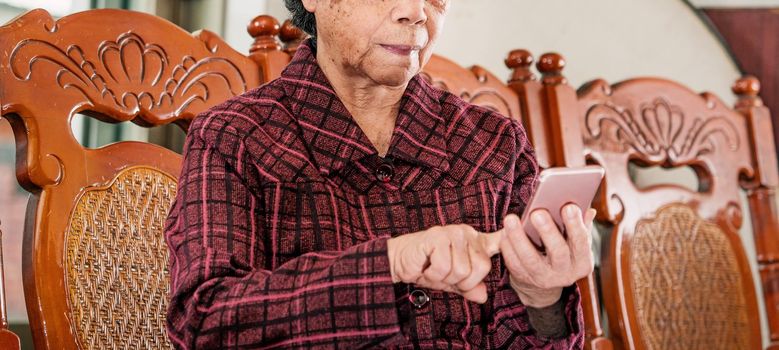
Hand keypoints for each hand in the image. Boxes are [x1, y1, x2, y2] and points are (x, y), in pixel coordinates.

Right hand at [387, 225, 502, 303]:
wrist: (400, 261)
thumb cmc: (428, 268)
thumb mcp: (453, 282)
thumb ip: (469, 288)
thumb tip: (483, 296)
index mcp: (475, 242)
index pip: (498, 239)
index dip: (510, 237)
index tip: (520, 225)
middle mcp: (467, 234)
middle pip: (481, 268)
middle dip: (462, 282)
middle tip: (445, 276)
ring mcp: (453, 233)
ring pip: (462, 270)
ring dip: (444, 278)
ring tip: (433, 269)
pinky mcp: (437, 236)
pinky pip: (445, 267)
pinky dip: (433, 274)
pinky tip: (426, 265)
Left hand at [499, 204, 595, 307]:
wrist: (544, 284)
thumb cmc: (562, 252)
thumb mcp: (575, 243)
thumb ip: (580, 225)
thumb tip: (588, 209)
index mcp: (582, 262)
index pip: (582, 242)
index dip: (575, 225)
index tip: (568, 206)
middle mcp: (565, 273)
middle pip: (558, 252)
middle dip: (548, 231)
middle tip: (537, 212)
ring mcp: (544, 279)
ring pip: (530, 259)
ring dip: (519, 238)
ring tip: (511, 219)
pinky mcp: (524, 279)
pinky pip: (514, 264)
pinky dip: (507, 248)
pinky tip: (503, 232)